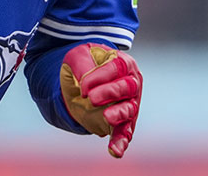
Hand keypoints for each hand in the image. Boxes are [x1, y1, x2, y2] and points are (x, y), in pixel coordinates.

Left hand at [59, 42, 142, 157]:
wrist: (79, 81)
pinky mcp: (121, 122)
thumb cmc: (83, 64)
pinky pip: (124, 133)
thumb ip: (81, 64)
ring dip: (119, 114)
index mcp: (123, 63)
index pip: (117, 68)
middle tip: (92, 98)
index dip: (100, 77)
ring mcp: (129, 104)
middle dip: (111, 92)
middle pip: (127, 88)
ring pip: (129, 110)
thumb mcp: (76, 56)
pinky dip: (120, 142)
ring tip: (107, 117)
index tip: (83, 86)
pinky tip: (115, 151)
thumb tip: (85, 83)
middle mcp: (131, 83)